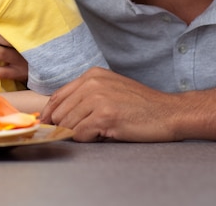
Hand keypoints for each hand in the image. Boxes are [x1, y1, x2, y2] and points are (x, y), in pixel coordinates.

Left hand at [0, 23, 27, 81]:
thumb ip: (11, 28)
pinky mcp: (18, 74)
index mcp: (25, 34)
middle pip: (4, 37)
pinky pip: (2, 72)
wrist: (47, 69)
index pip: (10, 26)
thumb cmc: (30, 49)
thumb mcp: (26, 37)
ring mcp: (21, 61)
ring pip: (0, 53)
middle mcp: (23, 46)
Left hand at [41, 67, 184, 141]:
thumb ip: (85, 96)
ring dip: (77, 133)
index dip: (49, 113)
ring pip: (68, 123)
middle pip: (60, 111)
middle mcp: (91, 83)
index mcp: (91, 75)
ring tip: (95, 133)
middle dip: (62, 126)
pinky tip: (101, 136)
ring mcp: (98, 99)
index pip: (58, 96)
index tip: (45, 125)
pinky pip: (81, 133)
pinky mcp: (105, 116)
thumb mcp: (109, 89)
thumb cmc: (140, 105)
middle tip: (73, 134)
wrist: (170, 112)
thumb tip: (58, 113)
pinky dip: (86, 139)